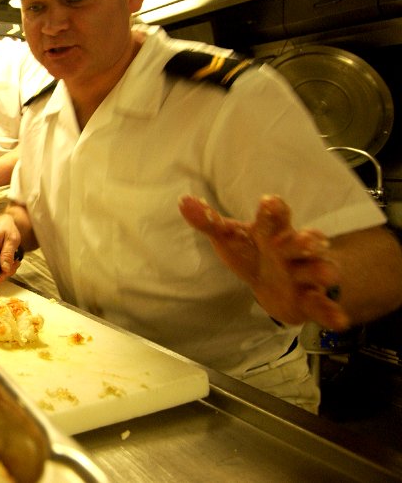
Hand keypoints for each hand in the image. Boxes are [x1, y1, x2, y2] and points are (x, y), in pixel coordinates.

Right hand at [0, 212, 23, 280]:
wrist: (4, 224)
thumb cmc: (7, 229)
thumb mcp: (12, 240)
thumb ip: (8, 254)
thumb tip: (5, 270)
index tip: (4, 273)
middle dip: (3, 272)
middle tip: (16, 264)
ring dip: (6, 270)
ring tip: (16, 261)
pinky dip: (4, 267)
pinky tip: (11, 262)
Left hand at [179, 194, 347, 329]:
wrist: (274, 284)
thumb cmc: (253, 252)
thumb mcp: (230, 237)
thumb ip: (209, 222)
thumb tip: (184, 202)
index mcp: (273, 231)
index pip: (275, 217)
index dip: (273, 211)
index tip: (269, 203)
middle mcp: (293, 251)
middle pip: (301, 243)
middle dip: (304, 242)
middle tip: (306, 240)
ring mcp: (304, 275)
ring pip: (316, 271)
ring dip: (321, 272)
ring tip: (326, 274)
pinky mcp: (310, 300)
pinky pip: (323, 306)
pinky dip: (330, 312)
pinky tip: (338, 320)